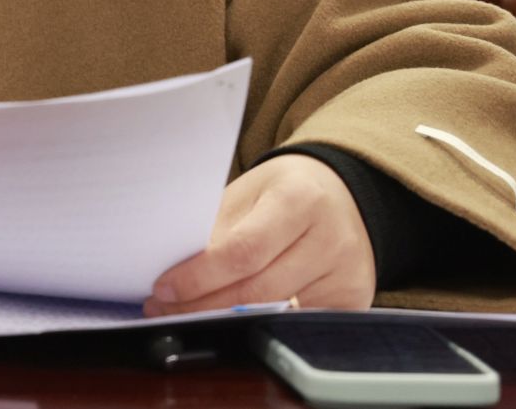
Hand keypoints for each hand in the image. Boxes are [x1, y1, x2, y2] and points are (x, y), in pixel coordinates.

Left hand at [145, 155, 375, 316]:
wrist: (343, 195)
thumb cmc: (285, 190)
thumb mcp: (249, 191)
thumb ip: (218, 228)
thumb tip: (177, 270)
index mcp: (299, 199)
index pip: (244, 250)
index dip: (200, 276)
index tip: (165, 288)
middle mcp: (331, 240)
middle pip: (257, 291)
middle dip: (203, 305)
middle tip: (163, 308)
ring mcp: (346, 276)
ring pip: (274, 314)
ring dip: (223, 319)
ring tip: (185, 313)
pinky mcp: (352, 302)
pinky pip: (295, 325)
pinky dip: (257, 324)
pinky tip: (229, 318)